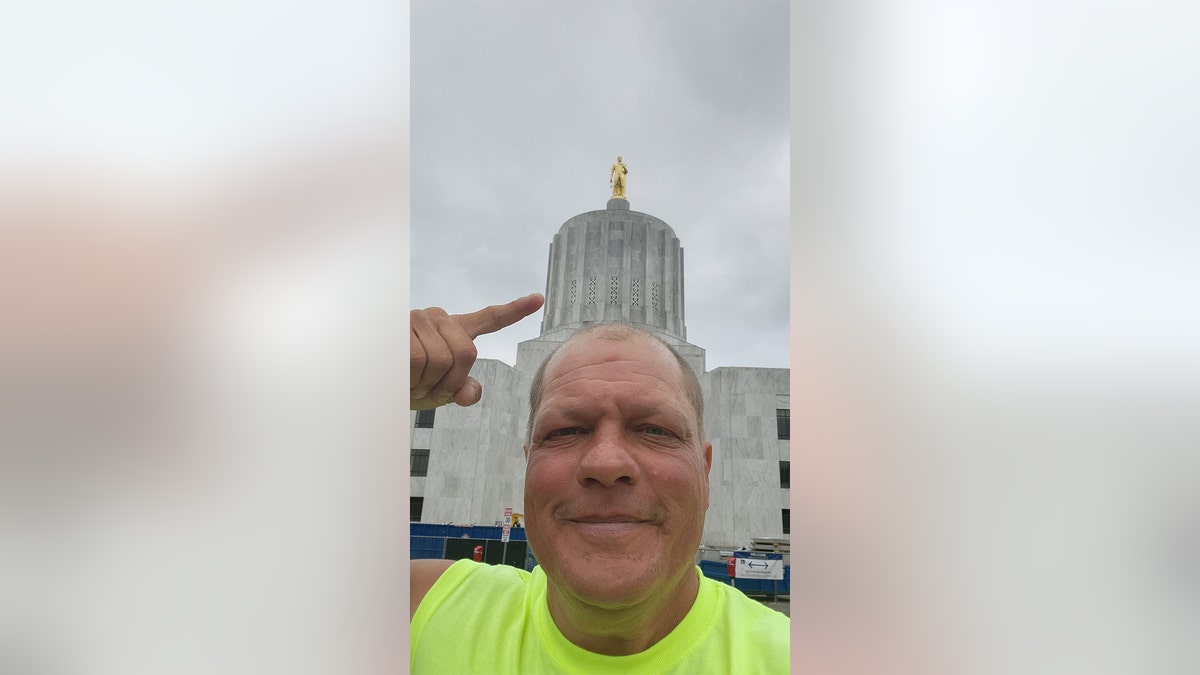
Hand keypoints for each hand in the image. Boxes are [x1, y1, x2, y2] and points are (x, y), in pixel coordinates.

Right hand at [410, 293, 543, 409]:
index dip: (515, 310)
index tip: (539, 299)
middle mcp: (439, 317)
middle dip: (449, 382)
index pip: (489, 319)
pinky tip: (399, 377)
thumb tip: (470, 392)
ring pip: (441, 359)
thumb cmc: (406, 384)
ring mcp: (419, 317)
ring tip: (410, 381)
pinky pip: (417, 360)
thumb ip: (460, 390)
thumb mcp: (437, 392)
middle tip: (428, 389)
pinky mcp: (400, 325)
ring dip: (426, 383)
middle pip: (467, 354)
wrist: (371, 380)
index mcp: (454, 330)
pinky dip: (409, 378)